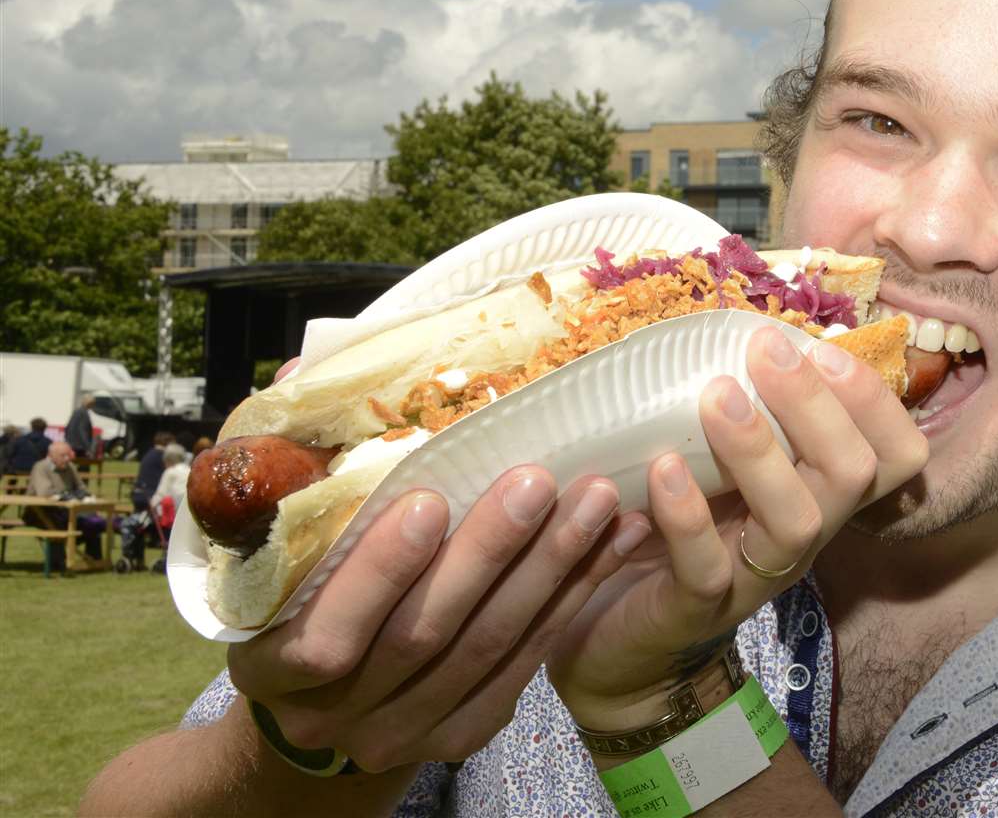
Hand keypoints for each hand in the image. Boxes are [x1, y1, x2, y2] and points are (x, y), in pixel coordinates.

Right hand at [225, 465, 648, 772]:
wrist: (325, 697)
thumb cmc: (298, 585)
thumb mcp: (267, 537)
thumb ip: (285, 465)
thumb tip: (306, 379)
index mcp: (268, 666)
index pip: (325, 636)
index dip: (379, 572)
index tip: (428, 500)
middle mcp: (331, 716)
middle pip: (424, 635)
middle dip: (487, 553)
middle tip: (536, 480)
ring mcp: (402, 732)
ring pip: (491, 647)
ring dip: (551, 570)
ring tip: (596, 499)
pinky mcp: (464, 730)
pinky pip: (528, 661)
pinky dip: (574, 597)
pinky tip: (616, 541)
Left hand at [545, 326, 928, 727]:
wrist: (623, 648)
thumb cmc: (675, 535)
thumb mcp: (720, 469)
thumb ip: (743, 414)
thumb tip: (741, 329)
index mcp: (820, 495)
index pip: (896, 454)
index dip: (874, 399)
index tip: (822, 348)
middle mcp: (804, 536)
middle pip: (854, 474)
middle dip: (816, 404)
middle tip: (766, 350)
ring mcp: (755, 578)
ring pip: (797, 521)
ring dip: (760, 450)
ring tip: (716, 397)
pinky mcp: (696, 611)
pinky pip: (708, 567)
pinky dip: (687, 514)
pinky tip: (662, 470)